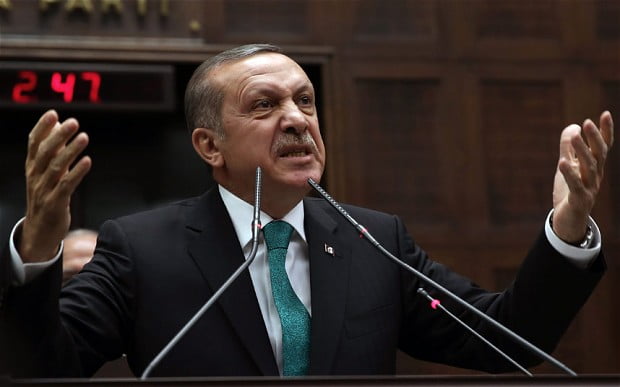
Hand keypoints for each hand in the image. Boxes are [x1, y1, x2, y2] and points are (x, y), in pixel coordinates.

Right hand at [19, 110, 91, 261]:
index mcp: (32, 167)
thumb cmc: (46, 197)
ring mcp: (43, 190)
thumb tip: (60, 124)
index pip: (33, 143)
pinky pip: (66, 185)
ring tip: (83, 137)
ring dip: (70, 151)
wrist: (39, 231)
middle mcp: (35, 176)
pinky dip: (77, 172)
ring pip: (55, 167)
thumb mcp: (47, 172)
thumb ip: (54, 149)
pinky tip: (87, 161)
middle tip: (73, 122)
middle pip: (44, 152)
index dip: (42, 128)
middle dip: (58, 136)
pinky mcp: (54, 203)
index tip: (52, 113)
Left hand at [552, 111, 613, 242]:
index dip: (605, 131)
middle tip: (587, 122)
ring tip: (575, 136)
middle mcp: (595, 175)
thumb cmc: (570, 191)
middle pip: (598, 154)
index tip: (605, 114)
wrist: (569, 220)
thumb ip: (569, 148)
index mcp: (594, 166)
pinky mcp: (580, 200)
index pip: (603, 146)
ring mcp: (590, 188)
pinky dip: (570, 173)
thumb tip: (572, 126)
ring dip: (582, 151)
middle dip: (594, 138)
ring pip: (589, 167)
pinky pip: (576, 185)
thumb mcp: (568, 166)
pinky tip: (562, 162)